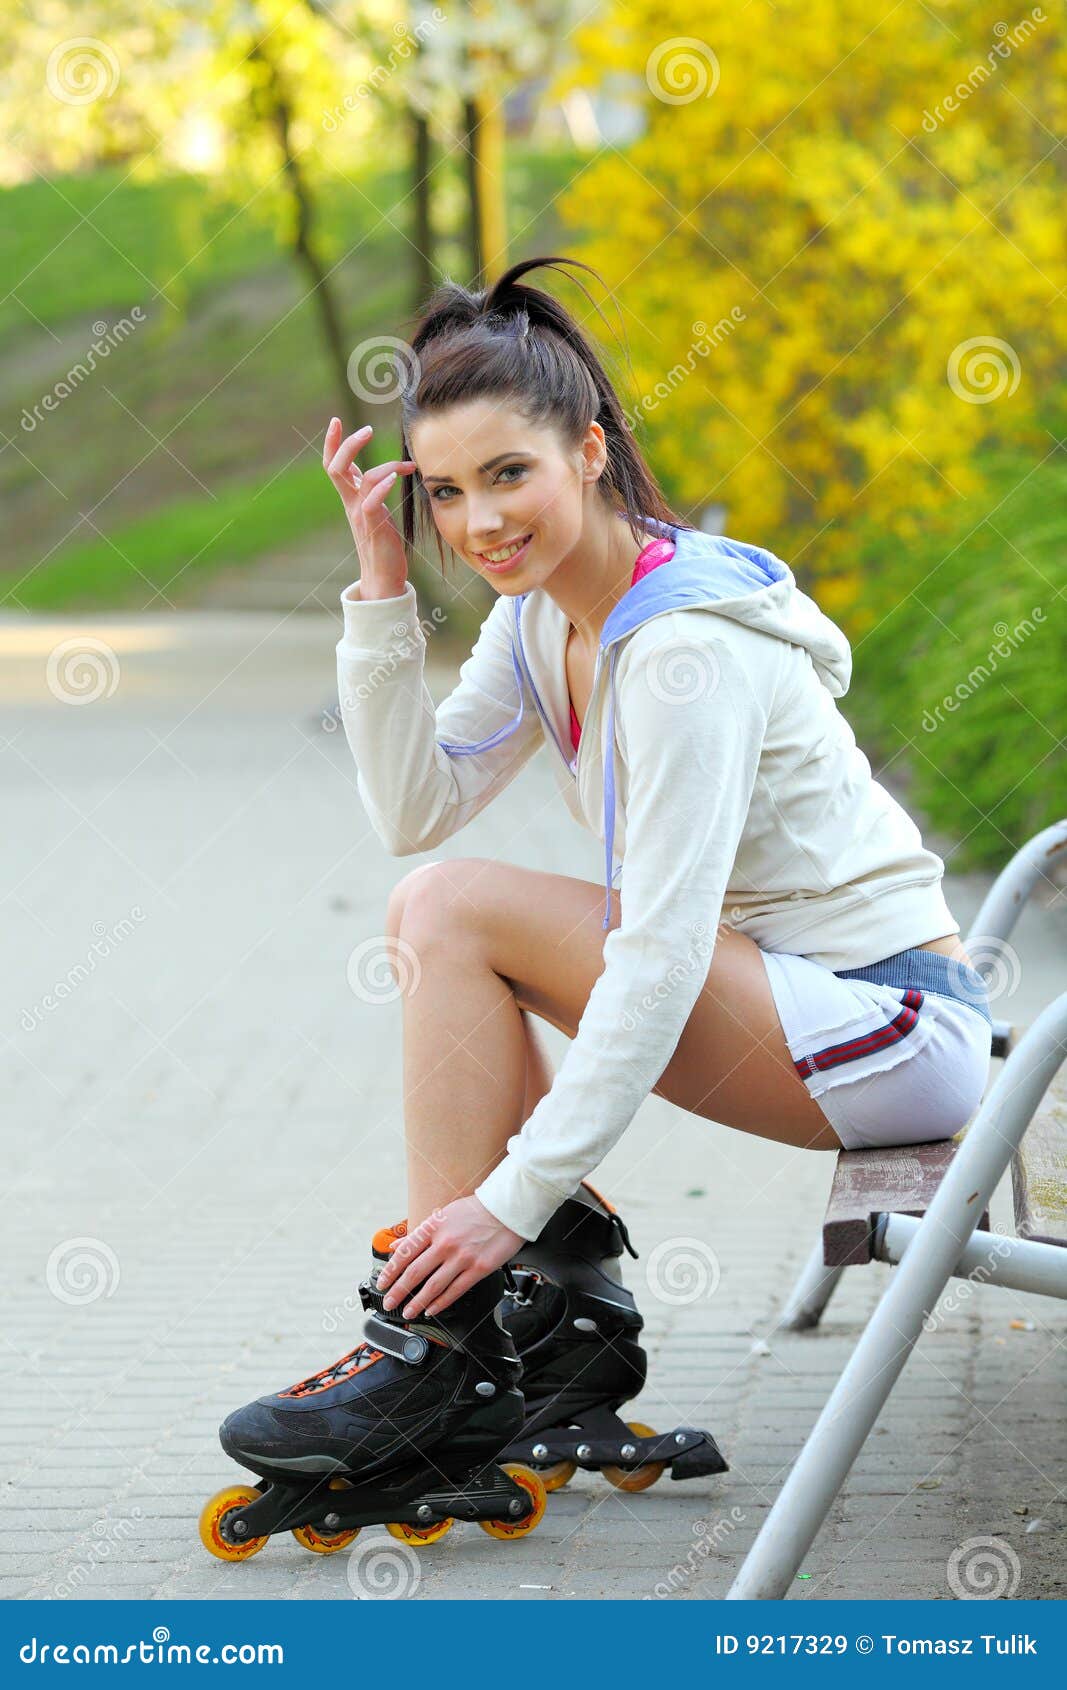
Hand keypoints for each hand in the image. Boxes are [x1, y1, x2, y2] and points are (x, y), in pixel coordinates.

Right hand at [323, 417, 416, 594]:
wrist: (382, 577)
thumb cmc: (382, 543)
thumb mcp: (374, 511)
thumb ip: (371, 492)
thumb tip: (378, 474)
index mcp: (350, 498)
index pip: (333, 465)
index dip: (332, 443)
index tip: (335, 420)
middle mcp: (351, 504)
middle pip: (336, 467)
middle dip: (347, 445)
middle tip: (368, 430)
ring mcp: (361, 515)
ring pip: (361, 480)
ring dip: (386, 466)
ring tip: (409, 466)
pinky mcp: (373, 527)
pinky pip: (372, 501)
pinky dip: (382, 486)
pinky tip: (398, 478)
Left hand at [376, 1196, 523, 1319]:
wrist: (507, 1208)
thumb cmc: (476, 1209)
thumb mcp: (443, 1214)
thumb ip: (419, 1233)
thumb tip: (396, 1245)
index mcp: (434, 1227)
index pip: (405, 1253)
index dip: (390, 1271)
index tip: (381, 1283)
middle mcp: (445, 1243)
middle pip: (415, 1273)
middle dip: (398, 1291)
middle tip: (388, 1303)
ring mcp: (462, 1257)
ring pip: (433, 1286)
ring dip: (417, 1302)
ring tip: (407, 1312)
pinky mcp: (479, 1269)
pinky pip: (455, 1290)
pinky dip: (440, 1303)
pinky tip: (431, 1309)